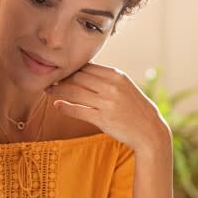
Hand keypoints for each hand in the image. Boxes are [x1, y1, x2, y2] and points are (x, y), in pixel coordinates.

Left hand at [47, 64, 169, 153]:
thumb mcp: (124, 87)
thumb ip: (106, 78)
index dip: (71, 68)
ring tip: (48, 90)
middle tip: (50, 79)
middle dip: (62, 78)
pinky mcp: (102, 119)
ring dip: (58, 91)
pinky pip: (78, 110)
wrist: (149, 130)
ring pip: (75, 92)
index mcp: (116, 75)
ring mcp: (106, 103)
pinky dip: (65, 107)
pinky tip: (57, 105)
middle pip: (78, 77)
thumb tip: (84, 71)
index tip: (60, 71)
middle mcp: (111, 86)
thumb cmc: (134, 108)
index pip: (87, 67)